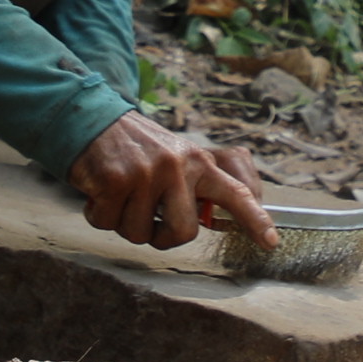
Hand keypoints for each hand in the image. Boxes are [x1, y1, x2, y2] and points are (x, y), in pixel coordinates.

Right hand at [71, 112, 272, 252]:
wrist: (92, 119)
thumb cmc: (136, 148)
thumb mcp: (177, 158)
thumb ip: (198, 188)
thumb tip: (219, 222)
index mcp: (198, 161)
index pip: (235, 193)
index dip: (255, 220)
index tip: (270, 242)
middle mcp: (177, 166)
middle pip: (183, 233)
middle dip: (162, 237)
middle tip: (148, 220)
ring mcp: (146, 173)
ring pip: (139, 233)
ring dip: (124, 222)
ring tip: (120, 194)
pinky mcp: (115, 179)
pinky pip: (107, 223)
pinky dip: (98, 214)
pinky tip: (99, 192)